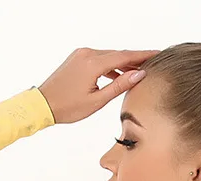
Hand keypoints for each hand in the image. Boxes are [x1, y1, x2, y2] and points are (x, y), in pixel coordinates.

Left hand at [37, 48, 158, 124]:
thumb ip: (119, 86)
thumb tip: (138, 74)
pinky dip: (109, 65)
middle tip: (152, 63)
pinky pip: (99, 58)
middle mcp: (88, 54)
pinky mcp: (77, 58)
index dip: (142, 55)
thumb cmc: (67, 107)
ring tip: (137, 72)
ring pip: (108, 56)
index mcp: (93, 63)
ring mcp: (81, 54)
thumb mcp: (97, 101)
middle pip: (118, 54)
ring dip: (122, 63)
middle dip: (135, 59)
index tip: (157, 54)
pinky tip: (117, 75)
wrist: (42, 104)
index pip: (125, 56)